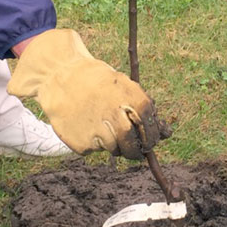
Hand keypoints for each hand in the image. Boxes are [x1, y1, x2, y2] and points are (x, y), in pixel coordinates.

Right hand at [8, 29, 162, 159]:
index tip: (147, 141)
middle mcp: (116, 117)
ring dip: (111, 143)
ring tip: (99, 125)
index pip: (150, 128)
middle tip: (131, 149)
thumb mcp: (123, 86)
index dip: (151, 137)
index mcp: (132, 99)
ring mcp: (98, 132)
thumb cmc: (96, 81)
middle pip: (132, 145)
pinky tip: (83, 124)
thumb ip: (144, 110)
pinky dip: (91, 142)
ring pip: (113, 149)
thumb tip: (168, 134)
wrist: (59, 75)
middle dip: (134, 151)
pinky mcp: (81, 144)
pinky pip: (93, 149)